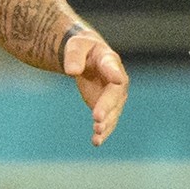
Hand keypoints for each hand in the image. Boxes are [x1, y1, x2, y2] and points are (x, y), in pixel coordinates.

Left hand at [63, 32, 128, 146]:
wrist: (86, 57)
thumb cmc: (81, 48)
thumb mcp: (75, 46)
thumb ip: (74, 56)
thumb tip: (71, 71)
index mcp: (108, 60)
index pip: (112, 66)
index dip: (114, 73)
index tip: (118, 79)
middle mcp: (116, 79)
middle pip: (115, 94)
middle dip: (107, 106)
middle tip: (97, 117)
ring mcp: (114, 95)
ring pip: (113, 112)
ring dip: (106, 124)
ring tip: (97, 133)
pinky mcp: (107, 107)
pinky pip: (108, 121)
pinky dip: (102, 132)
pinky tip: (96, 141)